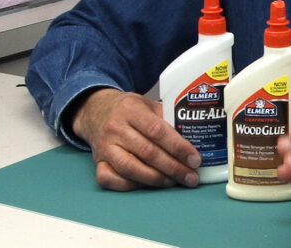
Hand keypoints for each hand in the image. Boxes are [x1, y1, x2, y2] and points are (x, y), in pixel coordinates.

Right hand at [70, 88, 201, 190]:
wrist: (96, 111)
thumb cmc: (128, 109)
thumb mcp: (147, 104)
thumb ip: (167, 118)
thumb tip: (194, 136)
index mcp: (130, 109)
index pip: (157, 131)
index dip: (178, 147)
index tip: (194, 159)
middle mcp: (115, 128)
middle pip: (147, 152)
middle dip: (173, 167)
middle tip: (191, 177)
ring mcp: (104, 147)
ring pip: (130, 168)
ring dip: (155, 179)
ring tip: (173, 182)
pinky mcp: (96, 162)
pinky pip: (111, 179)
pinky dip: (130, 185)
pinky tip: (147, 184)